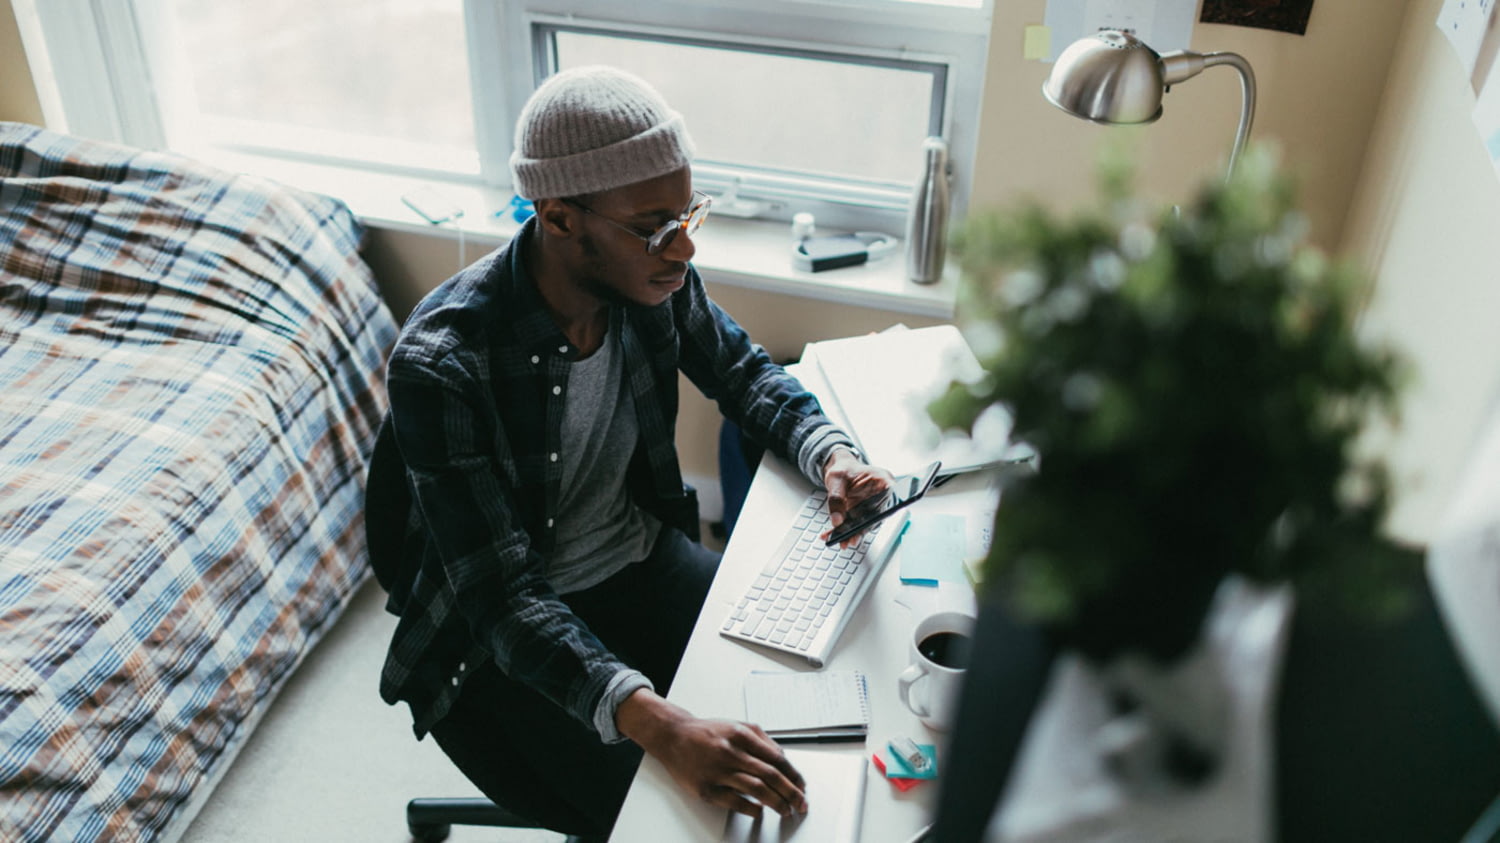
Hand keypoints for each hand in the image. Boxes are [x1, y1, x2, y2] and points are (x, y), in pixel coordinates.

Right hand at [617, 691, 807, 818]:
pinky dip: (751, 808)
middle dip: (790, 792)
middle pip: (770, 775)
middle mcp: (730, 751)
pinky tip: (760, 811)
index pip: (776, 758)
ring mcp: (717, 771)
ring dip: (775, 802)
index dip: (793, 775)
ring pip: (755, 789)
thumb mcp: (737, 726)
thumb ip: (762, 740)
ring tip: (785, 810)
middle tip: (801, 803)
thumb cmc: (708, 732)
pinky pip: (734, 801)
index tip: (802, 786)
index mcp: (741, 734)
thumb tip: (784, 761)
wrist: (673, 736)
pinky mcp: (706, 788)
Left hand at [821, 446, 893, 546]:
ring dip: (852, 534)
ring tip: (840, 541)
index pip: (886, 498)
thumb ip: (836, 498)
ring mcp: (874, 506)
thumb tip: (837, 520)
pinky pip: (857, 525)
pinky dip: (845, 531)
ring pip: (866, 523)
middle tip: (849, 540)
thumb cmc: (843, 469)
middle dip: (861, 530)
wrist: (840, 470)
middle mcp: (882, 495)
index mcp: (882, 480)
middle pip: (875, 515)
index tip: (867, 524)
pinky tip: (833, 535)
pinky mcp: (865, 514)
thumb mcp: (836, 479)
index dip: (879, 512)